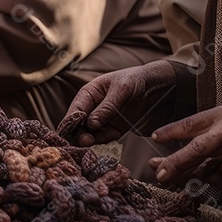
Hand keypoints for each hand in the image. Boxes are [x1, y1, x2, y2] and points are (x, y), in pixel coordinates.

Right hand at [61, 59, 177, 145]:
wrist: (153, 87)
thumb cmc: (133, 80)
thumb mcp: (120, 90)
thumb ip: (106, 107)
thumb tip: (90, 124)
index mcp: (88, 94)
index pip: (75, 109)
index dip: (70, 121)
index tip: (69, 131)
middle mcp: (92, 108)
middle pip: (79, 124)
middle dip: (80, 133)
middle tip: (84, 141)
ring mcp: (101, 120)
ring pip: (90, 133)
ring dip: (92, 139)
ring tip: (95, 140)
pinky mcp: (113, 128)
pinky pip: (104, 137)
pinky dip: (105, 139)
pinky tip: (112, 135)